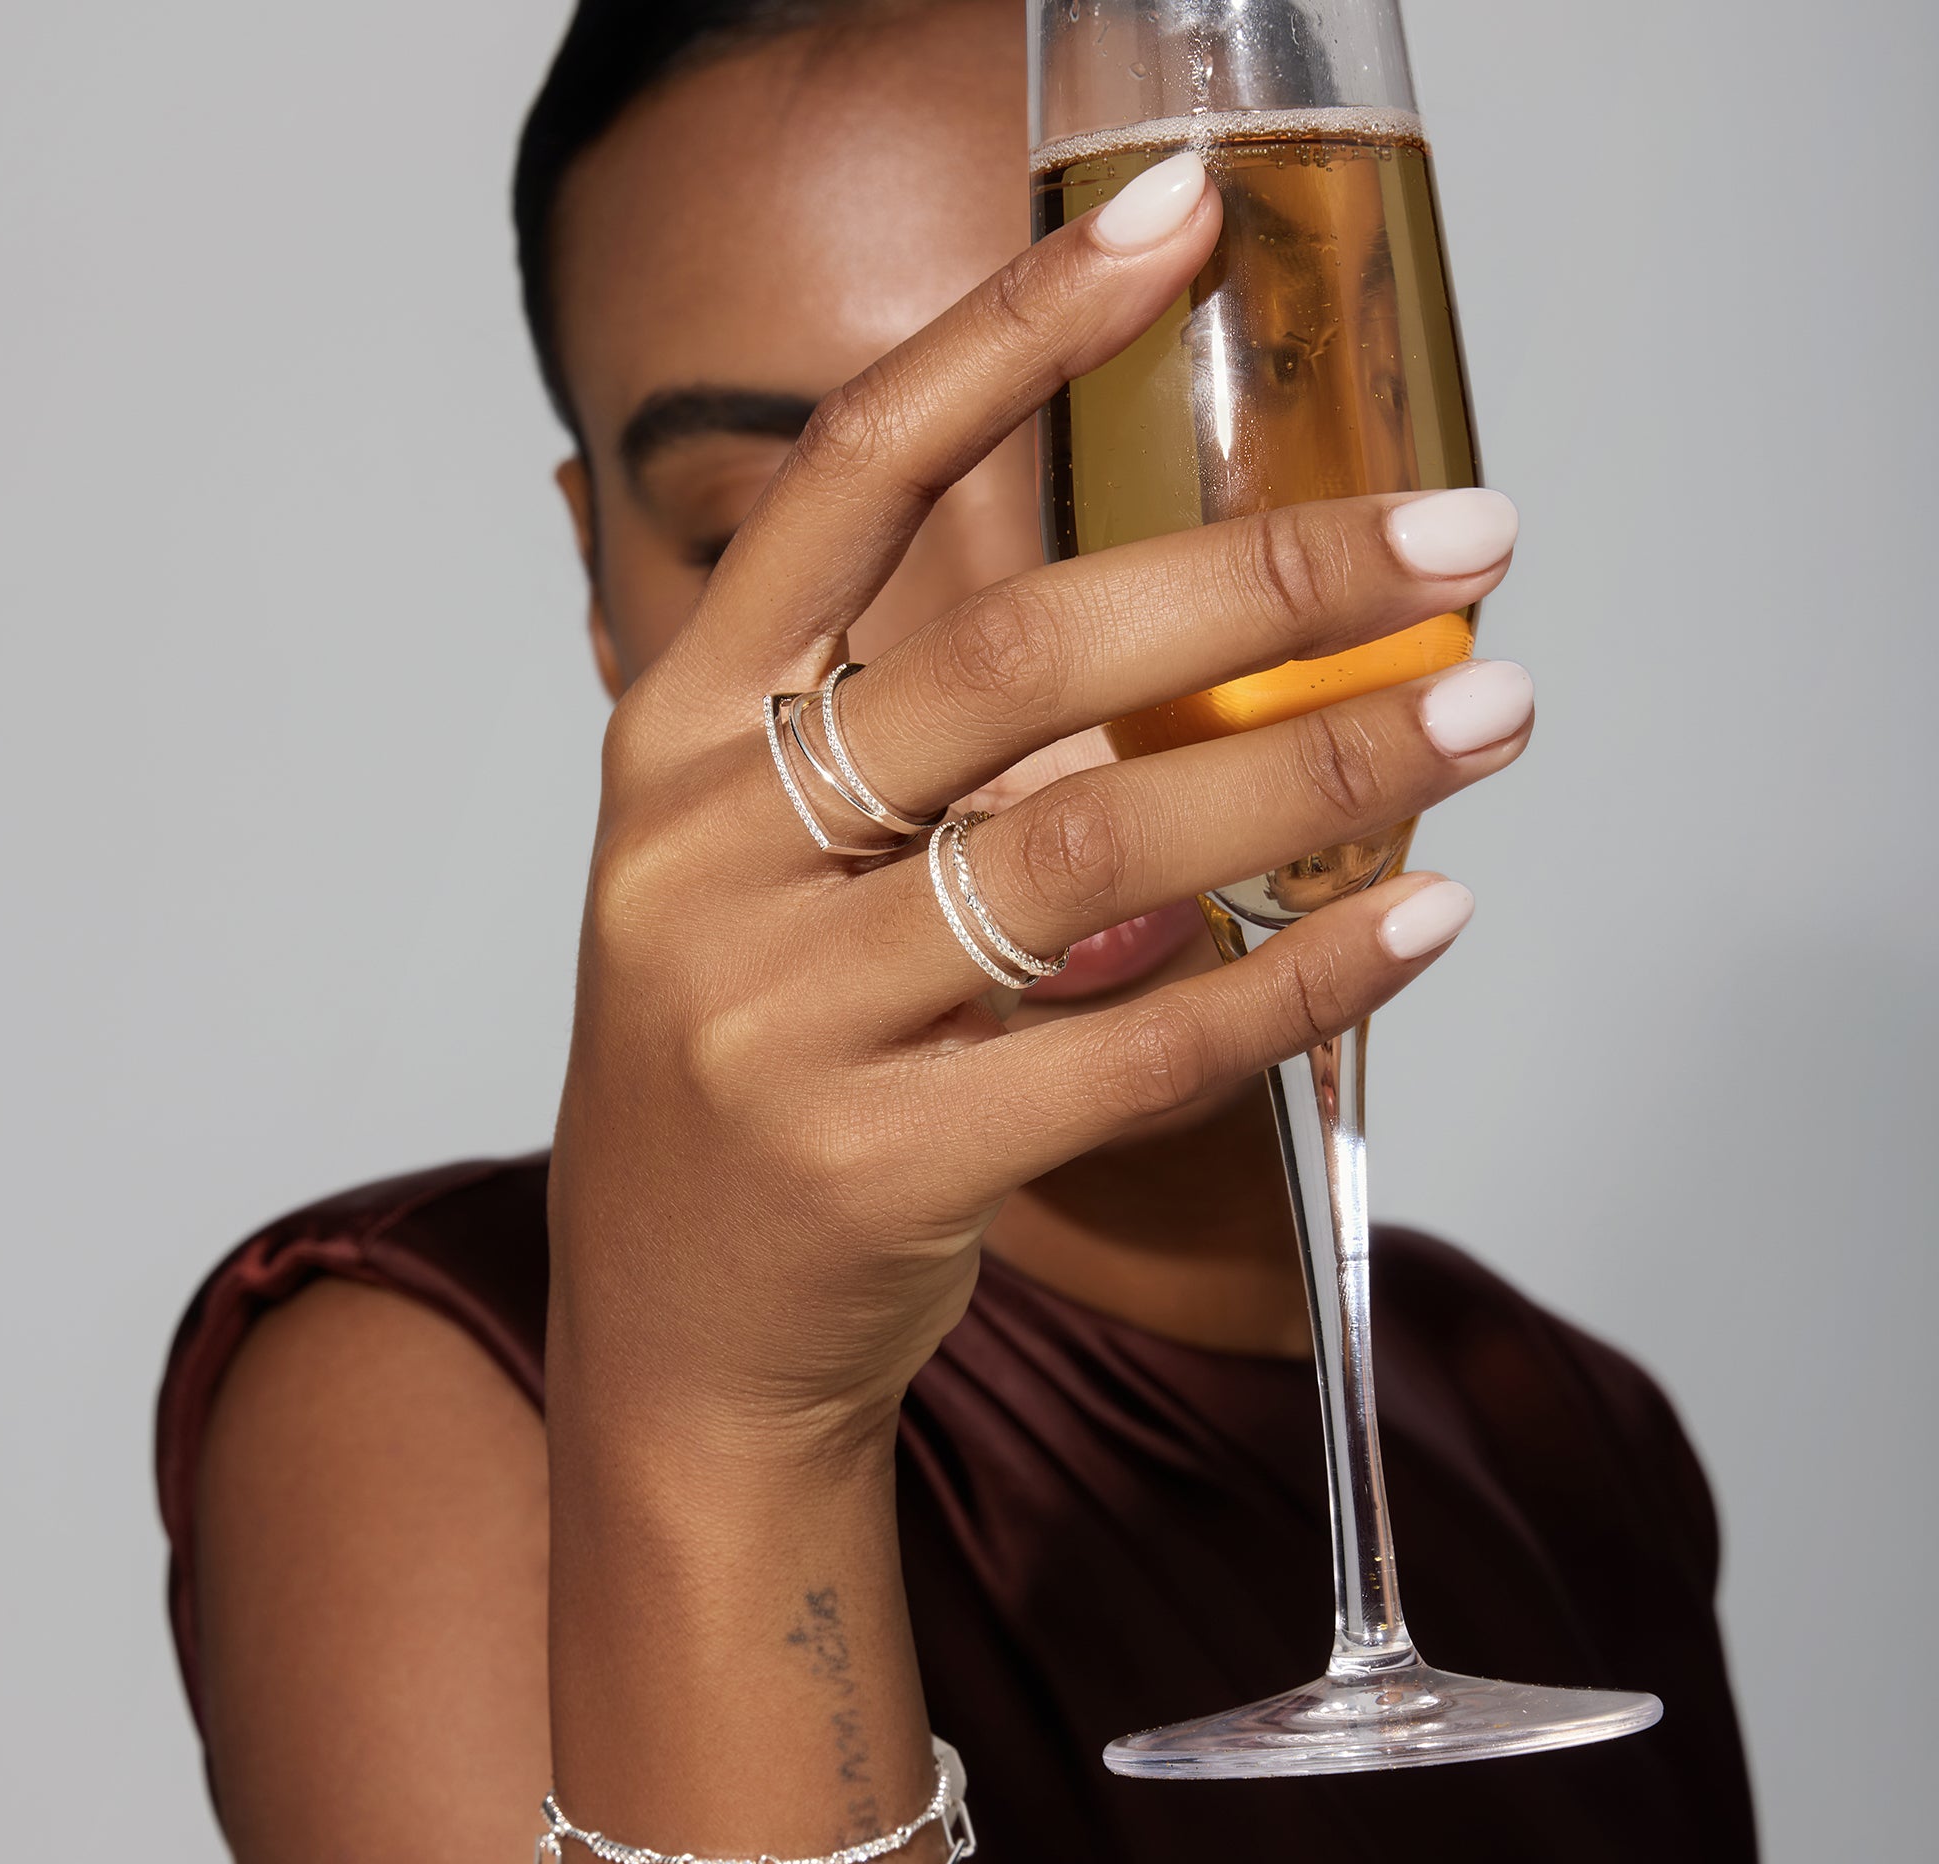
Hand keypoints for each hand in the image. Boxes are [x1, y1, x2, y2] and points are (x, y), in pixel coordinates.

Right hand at [548, 161, 1526, 1489]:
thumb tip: (1204, 660)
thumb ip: (924, 762)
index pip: (842, 483)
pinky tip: (1415, 923)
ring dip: (1316, 765)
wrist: (680, 1340)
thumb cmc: (758, 1079)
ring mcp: (774, 1018)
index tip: (1172, 229)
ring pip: (1091, 850)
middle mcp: (704, 857)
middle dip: (1262, 581)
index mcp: (677, 744)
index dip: (1006, 337)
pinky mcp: (874, 1164)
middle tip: (1458, 544)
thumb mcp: (774, 879)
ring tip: (1481, 718)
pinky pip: (1132, 1047)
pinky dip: (1296, 979)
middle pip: (1011, 660)